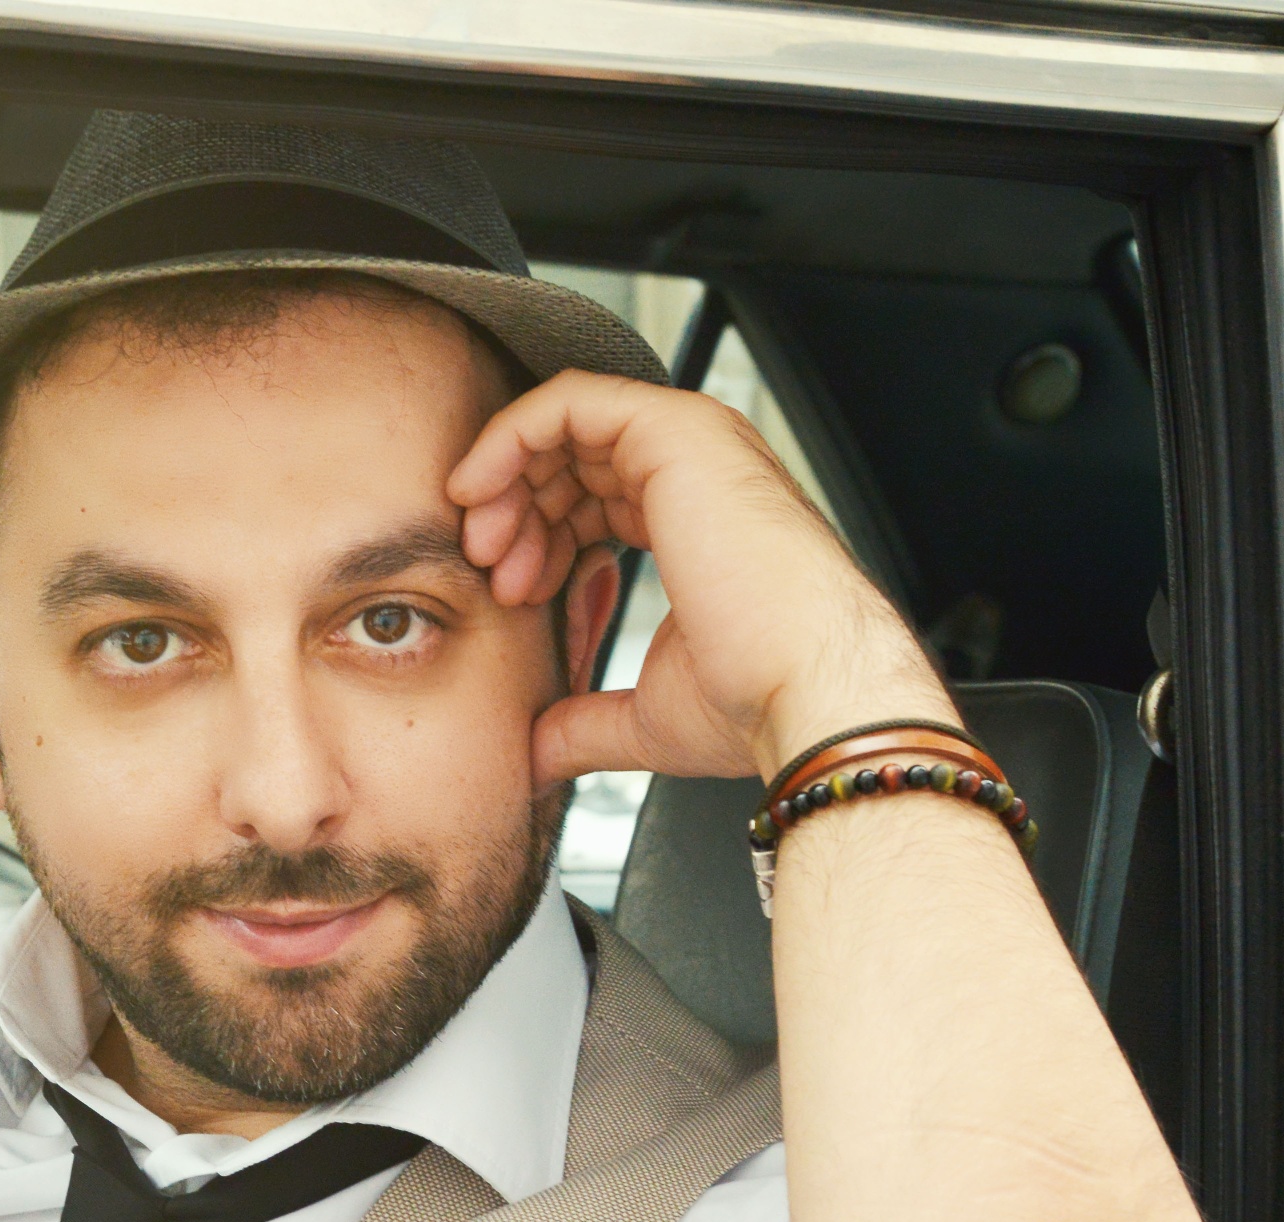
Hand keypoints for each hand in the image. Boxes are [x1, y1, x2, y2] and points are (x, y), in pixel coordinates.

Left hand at [447, 370, 952, 784]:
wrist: (805, 690)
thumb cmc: (755, 700)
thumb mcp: (645, 715)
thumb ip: (582, 724)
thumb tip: (534, 759)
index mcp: (691, 520)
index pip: (592, 499)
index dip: (537, 537)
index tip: (510, 594)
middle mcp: (693, 473)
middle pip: (571, 460)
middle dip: (513, 509)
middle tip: (488, 568)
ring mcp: (688, 445)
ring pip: (563, 427)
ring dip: (505, 480)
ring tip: (488, 549)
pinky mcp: (674, 429)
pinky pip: (567, 399)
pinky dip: (509, 435)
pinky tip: (478, 489)